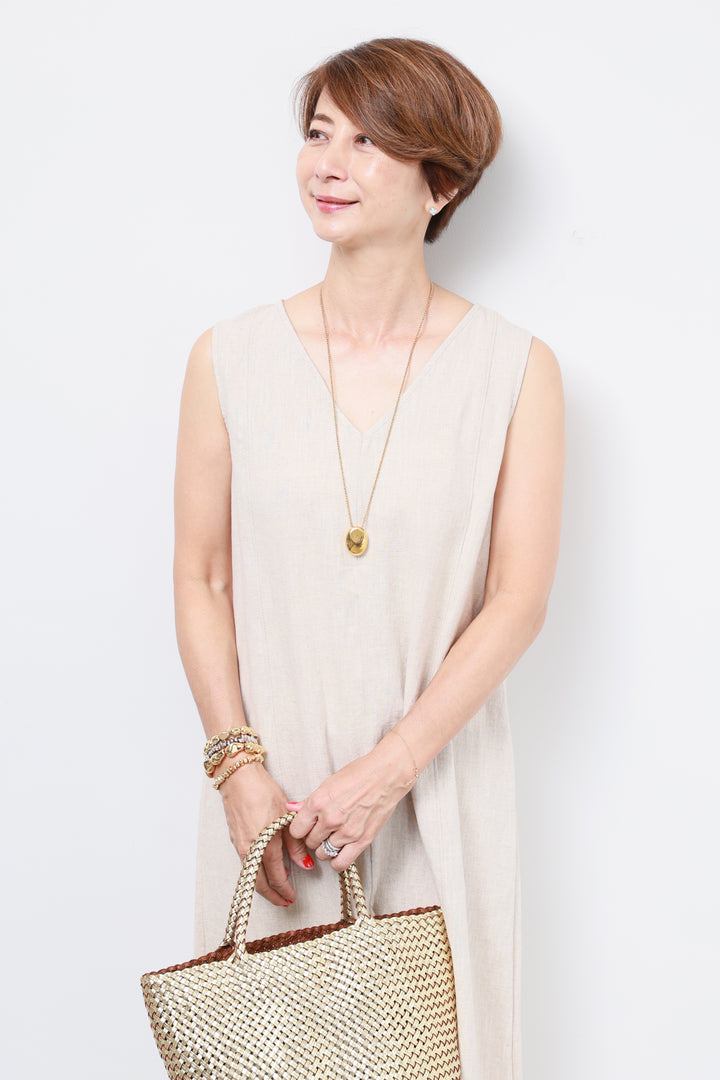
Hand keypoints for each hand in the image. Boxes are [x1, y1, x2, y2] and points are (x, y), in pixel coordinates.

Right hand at [219, 762, 314, 906]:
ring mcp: (240, 845)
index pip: (276, 876)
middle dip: (273, 896)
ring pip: (251, 876)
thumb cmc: (262, 791)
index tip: (293, 897)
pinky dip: (256, 873)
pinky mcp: (235, 840)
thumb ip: (295, 843)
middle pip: (260, 883)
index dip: (285, 890)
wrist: (238, 777)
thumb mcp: (285, 815)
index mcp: (265, 844)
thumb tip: (305, 864)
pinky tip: (265, 870)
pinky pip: (246, 864)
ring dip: (263, 886)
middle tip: (284, 902)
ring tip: (277, 890)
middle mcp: (249, 849)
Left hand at [285, 737, 413, 872]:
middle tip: (322, 829)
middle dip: (314, 836)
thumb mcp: (329, 783)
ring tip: (333, 836)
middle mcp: (330, 819)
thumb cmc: (359, 774)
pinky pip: (340, 863)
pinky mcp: (362, 840)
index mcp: (318, 802)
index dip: (300, 828)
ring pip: (323, 853)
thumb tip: (292, 808)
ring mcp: (346, 831)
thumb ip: (309, 800)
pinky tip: (340, 849)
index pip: (296, 830)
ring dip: (325, 847)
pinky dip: (337, 860)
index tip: (306, 826)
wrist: (386, 775)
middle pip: (310, 842)